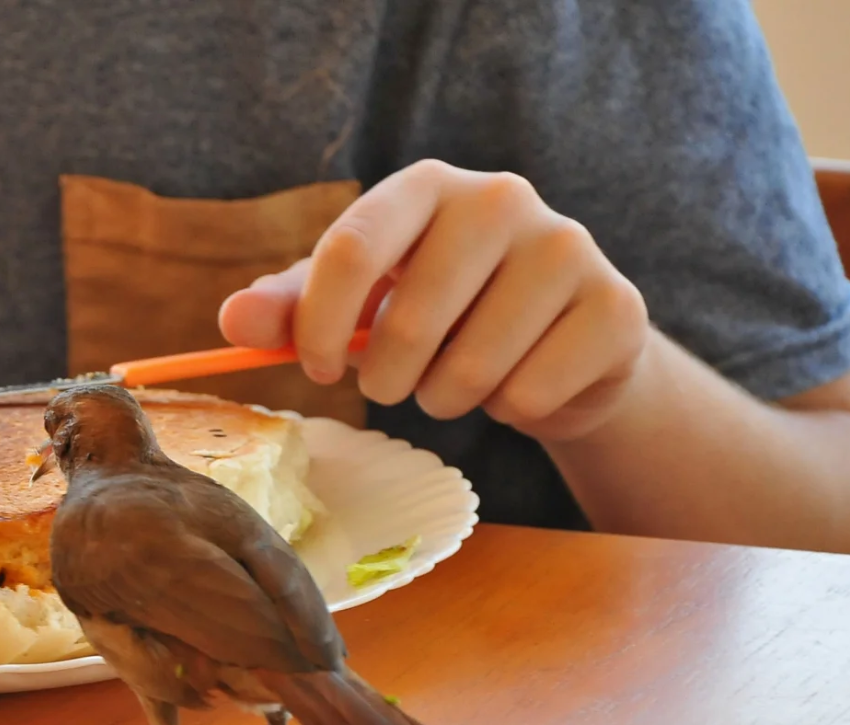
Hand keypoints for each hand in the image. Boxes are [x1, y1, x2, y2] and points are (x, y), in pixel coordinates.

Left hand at [219, 160, 649, 442]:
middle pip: (408, 322)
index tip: (321, 370)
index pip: (353, 247)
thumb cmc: (444, 314)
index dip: (321, 325)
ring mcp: (567, 247)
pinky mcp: (616, 307)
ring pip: (470, 370)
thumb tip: (233, 323)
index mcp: (427, 187)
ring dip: (448, 400)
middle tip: (398, 387)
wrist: (561, 342)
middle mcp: (501, 199)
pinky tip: (524, 381)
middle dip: (388, 382)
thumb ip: (294, 310)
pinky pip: (529, 396)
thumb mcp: (361, 306)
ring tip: (460, 380)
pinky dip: (512, 411)